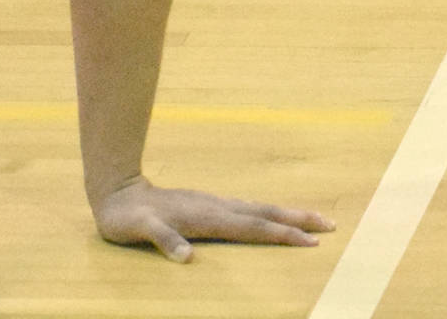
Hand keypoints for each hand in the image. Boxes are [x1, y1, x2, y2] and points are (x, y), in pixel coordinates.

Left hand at [94, 174, 332, 261]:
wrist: (115, 189)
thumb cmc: (127, 217)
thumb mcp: (139, 230)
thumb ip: (162, 240)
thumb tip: (186, 257)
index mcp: (206, 217)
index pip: (251, 227)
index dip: (280, 235)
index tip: (310, 242)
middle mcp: (215, 207)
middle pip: (264, 213)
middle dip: (297, 220)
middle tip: (331, 225)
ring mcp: (212, 205)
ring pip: (258, 209)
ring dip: (287, 215)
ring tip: (314, 220)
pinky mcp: (207, 207)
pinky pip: (246, 212)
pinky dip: (267, 216)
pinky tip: (274, 220)